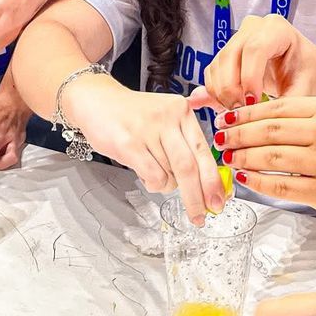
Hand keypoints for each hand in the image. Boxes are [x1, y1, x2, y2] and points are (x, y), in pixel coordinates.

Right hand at [70, 77, 224, 223]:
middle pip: (189, 167)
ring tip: (156, 173)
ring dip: (166, 185)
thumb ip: (187, 142)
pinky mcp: (129, 143)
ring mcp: (147, 130)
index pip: (203, 151)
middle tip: (200, 215)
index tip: (218, 201)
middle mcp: (167, 118)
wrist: (97, 100)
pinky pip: (152, 176)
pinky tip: (146, 174)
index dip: (213, 181)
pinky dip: (153, 184)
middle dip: (196, 197)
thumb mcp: (166, 117)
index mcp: (181, 111)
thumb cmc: (133, 115)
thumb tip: (209, 182)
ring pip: (170, 175)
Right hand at [186, 16, 315, 114]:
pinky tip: (230, 109)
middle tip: (241, 114)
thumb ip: (281, 105)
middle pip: (230, 55)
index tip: (252, 103)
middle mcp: (254, 28)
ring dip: (222, 94)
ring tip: (239, 115)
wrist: (309, 71)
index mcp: (278, 29)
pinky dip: (216, 93)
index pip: (255, 49)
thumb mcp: (305, 91)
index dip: (250, 78)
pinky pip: (212, 73)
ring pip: (217, 65)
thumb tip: (255, 124)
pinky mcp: (227, 53)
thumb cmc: (311, 76)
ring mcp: (237, 38)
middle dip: (232, 89)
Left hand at [210, 97, 315, 231]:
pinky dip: (258, 183)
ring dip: (243, 158)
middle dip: (237, 134)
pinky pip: (282, 187)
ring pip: (270, 158)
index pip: (276, 107)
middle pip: (267, 130)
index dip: (245, 114)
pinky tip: (246, 180)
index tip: (226, 118)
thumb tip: (263, 123)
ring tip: (229, 159)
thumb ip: (310, 121)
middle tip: (219, 139)